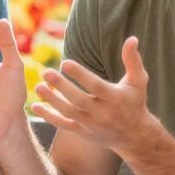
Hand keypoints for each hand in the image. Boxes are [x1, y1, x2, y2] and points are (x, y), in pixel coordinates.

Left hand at [33, 37, 153, 155]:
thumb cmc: (135, 102)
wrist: (134, 135)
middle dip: (62, 87)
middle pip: (79, 100)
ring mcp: (91, 124)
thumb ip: (133, 60)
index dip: (80, 75)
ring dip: (52, 101)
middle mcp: (103, 113)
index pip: (96, 86)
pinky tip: (35, 106)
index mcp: (115, 98)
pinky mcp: (83, 132)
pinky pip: (63, 125)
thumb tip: (132, 38)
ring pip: (69, 113)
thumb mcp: (138, 81)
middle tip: (46, 72)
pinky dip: (49, 117)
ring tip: (38, 87)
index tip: (65, 63)